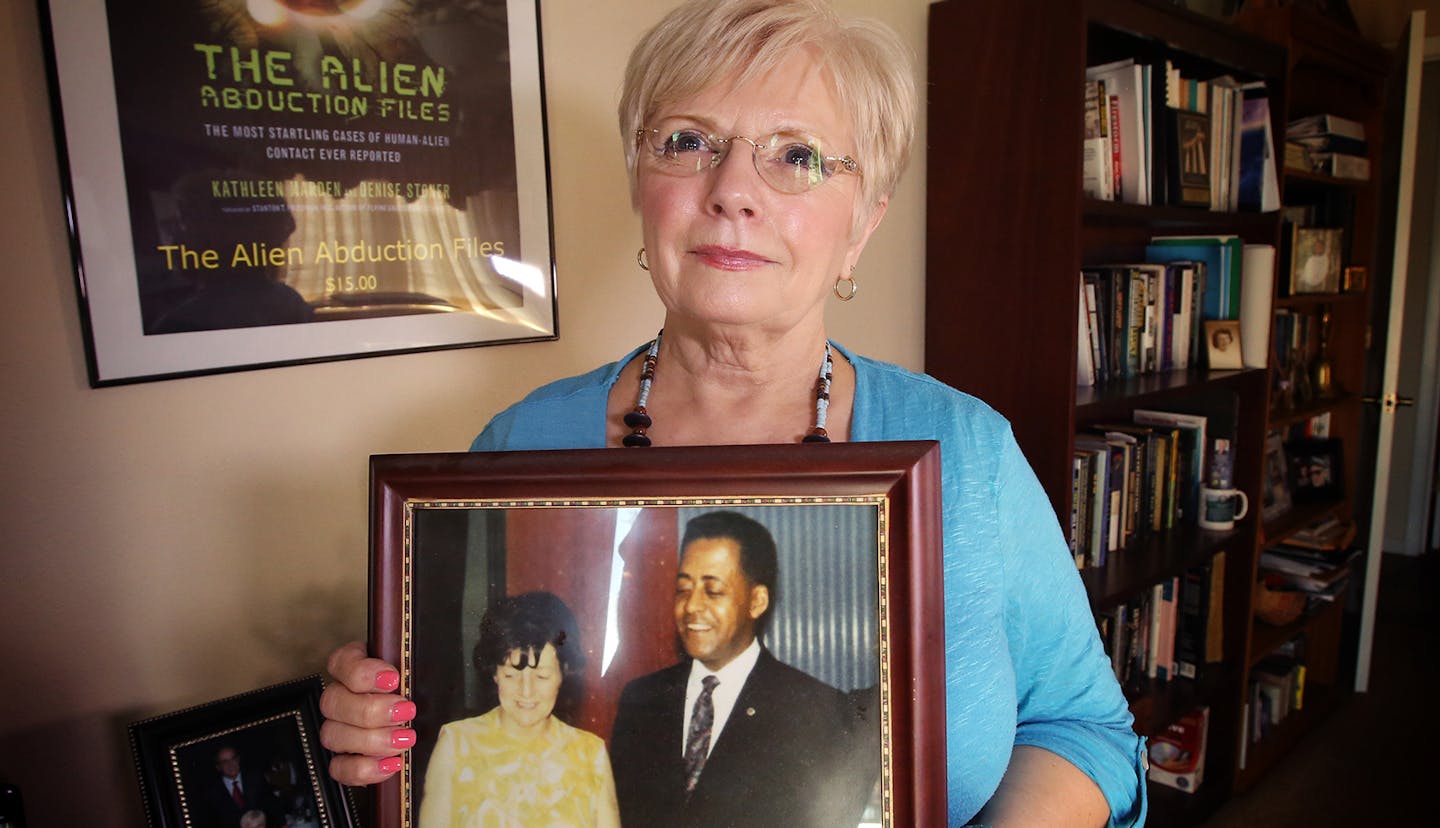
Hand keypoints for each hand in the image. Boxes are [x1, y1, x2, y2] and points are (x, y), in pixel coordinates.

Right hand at [319, 641, 416, 784]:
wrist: (428, 718)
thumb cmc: (420, 689)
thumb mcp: (419, 671)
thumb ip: (412, 669)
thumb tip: (418, 676)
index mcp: (355, 666)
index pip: (340, 663)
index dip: (362, 673)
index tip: (393, 679)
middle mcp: (341, 696)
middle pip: (332, 702)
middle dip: (371, 710)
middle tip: (404, 712)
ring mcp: (338, 727)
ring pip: (332, 735)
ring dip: (370, 740)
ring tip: (403, 739)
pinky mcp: (344, 758)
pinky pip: (338, 768)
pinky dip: (364, 769)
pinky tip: (391, 764)